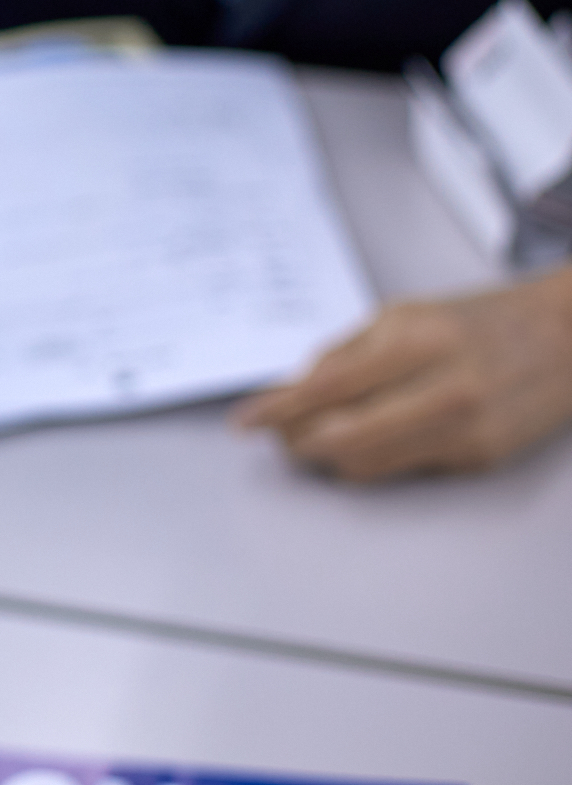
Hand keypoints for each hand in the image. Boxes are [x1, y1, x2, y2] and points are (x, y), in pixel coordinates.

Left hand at [236, 270, 571, 479]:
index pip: (327, 387)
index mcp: (418, 342)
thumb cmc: (481, 322)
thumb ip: (345, 353)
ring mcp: (467, 429)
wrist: (568, 337)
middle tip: (279, 439)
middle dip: (298, 443)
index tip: (245, 423)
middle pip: (342, 437)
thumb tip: (292, 392)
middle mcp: (445, 389)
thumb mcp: (404, 315)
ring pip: (369, 464)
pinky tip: (367, 441)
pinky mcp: (482, 458)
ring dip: (329, 458)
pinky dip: (374, 459)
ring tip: (313, 442)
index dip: (278, 410)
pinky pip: (405, 469)